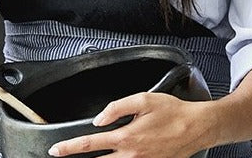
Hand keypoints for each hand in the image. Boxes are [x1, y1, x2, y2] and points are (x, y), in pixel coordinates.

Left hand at [48, 92, 211, 157]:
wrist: (196, 128)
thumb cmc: (173, 112)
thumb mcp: (144, 100)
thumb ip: (117, 107)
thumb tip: (98, 120)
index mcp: (126, 137)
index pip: (89, 145)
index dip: (69, 148)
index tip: (56, 150)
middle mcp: (131, 156)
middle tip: (62, 156)